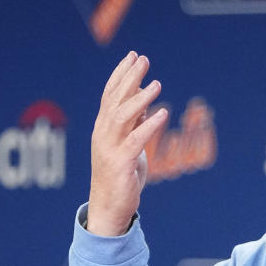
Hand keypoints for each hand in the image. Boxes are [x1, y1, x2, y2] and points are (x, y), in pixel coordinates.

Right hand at [87, 51, 167, 236]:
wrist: (109, 209)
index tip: (133, 56)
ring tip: (156, 84)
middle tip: (144, 59)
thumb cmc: (120, 178)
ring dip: (139, 98)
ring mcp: (110, 149)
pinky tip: (162, 114)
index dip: (120, 74)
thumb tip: (145, 102)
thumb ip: (133, 125)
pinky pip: (135, 140)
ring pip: (121, 116)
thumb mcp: (128, 146)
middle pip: (114, 100)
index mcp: (103, 129)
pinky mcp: (121, 164)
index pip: (109, 95)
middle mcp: (103, 135)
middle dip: (129, 78)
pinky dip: (149, 125)